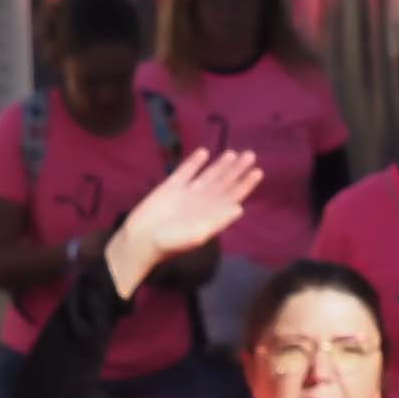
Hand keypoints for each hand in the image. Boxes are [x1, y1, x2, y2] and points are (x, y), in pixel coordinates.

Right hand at [107, 144, 262, 287]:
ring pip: (208, 176)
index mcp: (211, 215)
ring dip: (221, 165)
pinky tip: (204, 153)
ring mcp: (187, 194)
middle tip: (250, 155)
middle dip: (237, 170)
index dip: (245, 185)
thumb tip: (239, 209)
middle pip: (223, 183)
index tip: (257, 172)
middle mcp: (202, 203)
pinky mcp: (170, 188)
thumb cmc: (169, 244)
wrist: (141, 241)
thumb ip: (217, 222)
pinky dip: (194, 162)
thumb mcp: (197, 235)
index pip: (232, 198)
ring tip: (233, 153)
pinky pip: (185, 172)